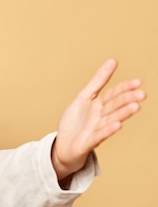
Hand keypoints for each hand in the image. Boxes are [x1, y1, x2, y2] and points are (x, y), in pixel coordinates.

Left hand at [52, 59, 145, 179]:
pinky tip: (118, 126)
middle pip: (115, 106)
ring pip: (111, 120)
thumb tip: (113, 60)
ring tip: (135, 107)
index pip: (114, 94)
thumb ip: (98, 81)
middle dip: (127, 100)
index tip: (138, 82)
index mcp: (99, 105)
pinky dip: (108, 130)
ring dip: (123, 113)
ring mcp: (96, 129)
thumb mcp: (83, 97)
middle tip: (142, 94)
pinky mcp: (89, 142)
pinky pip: (99, 135)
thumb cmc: (74, 122)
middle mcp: (100, 117)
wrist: (63, 145)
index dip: (124, 88)